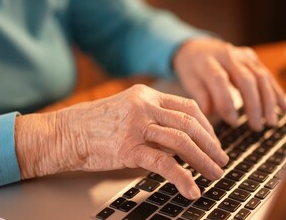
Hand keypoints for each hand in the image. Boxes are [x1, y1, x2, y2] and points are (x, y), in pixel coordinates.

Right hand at [15, 84, 228, 198]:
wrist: (64, 133)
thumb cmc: (94, 124)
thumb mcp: (126, 111)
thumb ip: (153, 120)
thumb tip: (179, 139)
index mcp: (146, 95)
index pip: (188, 106)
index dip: (207, 125)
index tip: (214, 140)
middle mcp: (144, 106)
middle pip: (190, 124)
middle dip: (211, 145)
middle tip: (221, 160)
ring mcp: (137, 126)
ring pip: (182, 142)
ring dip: (203, 161)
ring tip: (214, 174)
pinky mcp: (128, 148)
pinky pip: (164, 163)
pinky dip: (182, 177)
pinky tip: (191, 189)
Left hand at [173, 38, 285, 130]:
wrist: (195, 46)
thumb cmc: (191, 68)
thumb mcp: (188, 80)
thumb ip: (200, 96)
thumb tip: (212, 114)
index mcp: (207, 61)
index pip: (219, 81)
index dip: (227, 103)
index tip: (233, 123)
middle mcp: (227, 55)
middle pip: (246, 79)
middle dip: (254, 105)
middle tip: (256, 127)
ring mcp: (242, 55)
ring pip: (261, 76)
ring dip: (269, 101)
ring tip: (271, 123)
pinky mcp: (251, 57)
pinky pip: (267, 75)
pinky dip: (277, 92)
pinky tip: (285, 108)